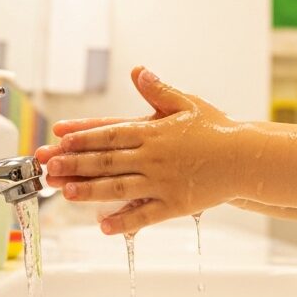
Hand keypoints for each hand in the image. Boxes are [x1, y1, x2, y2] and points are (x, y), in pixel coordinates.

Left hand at [45, 66, 244, 234]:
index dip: (82, 135)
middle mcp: (153, 157)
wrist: (246, 158)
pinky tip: (104, 226)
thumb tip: (138, 71)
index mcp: (154, 131)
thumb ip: (158, 90)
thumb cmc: (216, 130)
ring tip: (67, 193)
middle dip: (75, 164)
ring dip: (90, 191)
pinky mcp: (175, 204)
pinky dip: (124, 221)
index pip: (110, 133)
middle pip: (106, 161)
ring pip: (119, 188)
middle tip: (50, 167)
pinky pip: (145, 215)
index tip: (60, 137)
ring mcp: (163, 182)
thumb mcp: (187, 103)